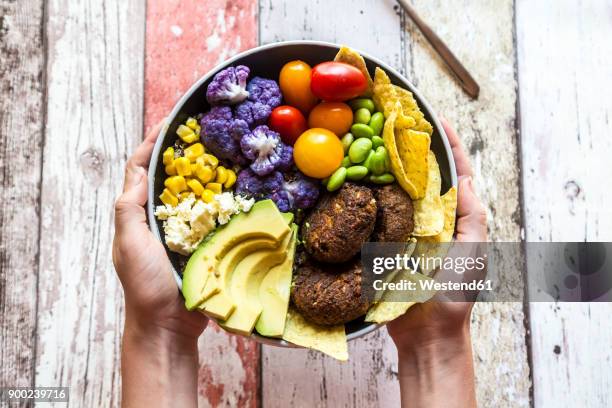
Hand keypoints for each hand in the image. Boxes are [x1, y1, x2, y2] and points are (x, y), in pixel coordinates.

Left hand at [113, 120, 206, 340]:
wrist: (168, 327)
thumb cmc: (145, 287)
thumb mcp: (129, 245)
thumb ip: (128, 209)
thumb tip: (139, 171)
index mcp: (137, 216)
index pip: (140, 170)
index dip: (151, 144)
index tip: (169, 122)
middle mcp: (159, 219)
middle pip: (169, 177)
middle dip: (182, 152)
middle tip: (204, 132)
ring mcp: (182, 232)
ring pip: (194, 194)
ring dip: (206, 173)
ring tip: (224, 151)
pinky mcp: (203, 245)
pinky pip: (213, 216)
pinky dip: (222, 200)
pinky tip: (238, 189)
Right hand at [387, 119, 485, 407]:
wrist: (427, 335)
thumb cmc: (455, 296)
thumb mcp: (474, 253)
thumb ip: (473, 217)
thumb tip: (466, 178)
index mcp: (454, 217)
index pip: (454, 173)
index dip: (448, 146)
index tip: (436, 119)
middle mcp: (429, 219)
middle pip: (421, 177)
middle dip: (410, 150)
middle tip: (395, 123)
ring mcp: (404, 231)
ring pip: (394, 192)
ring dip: (385, 168)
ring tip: (372, 141)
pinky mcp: (382, 245)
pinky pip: (374, 216)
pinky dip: (366, 196)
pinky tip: (355, 180)